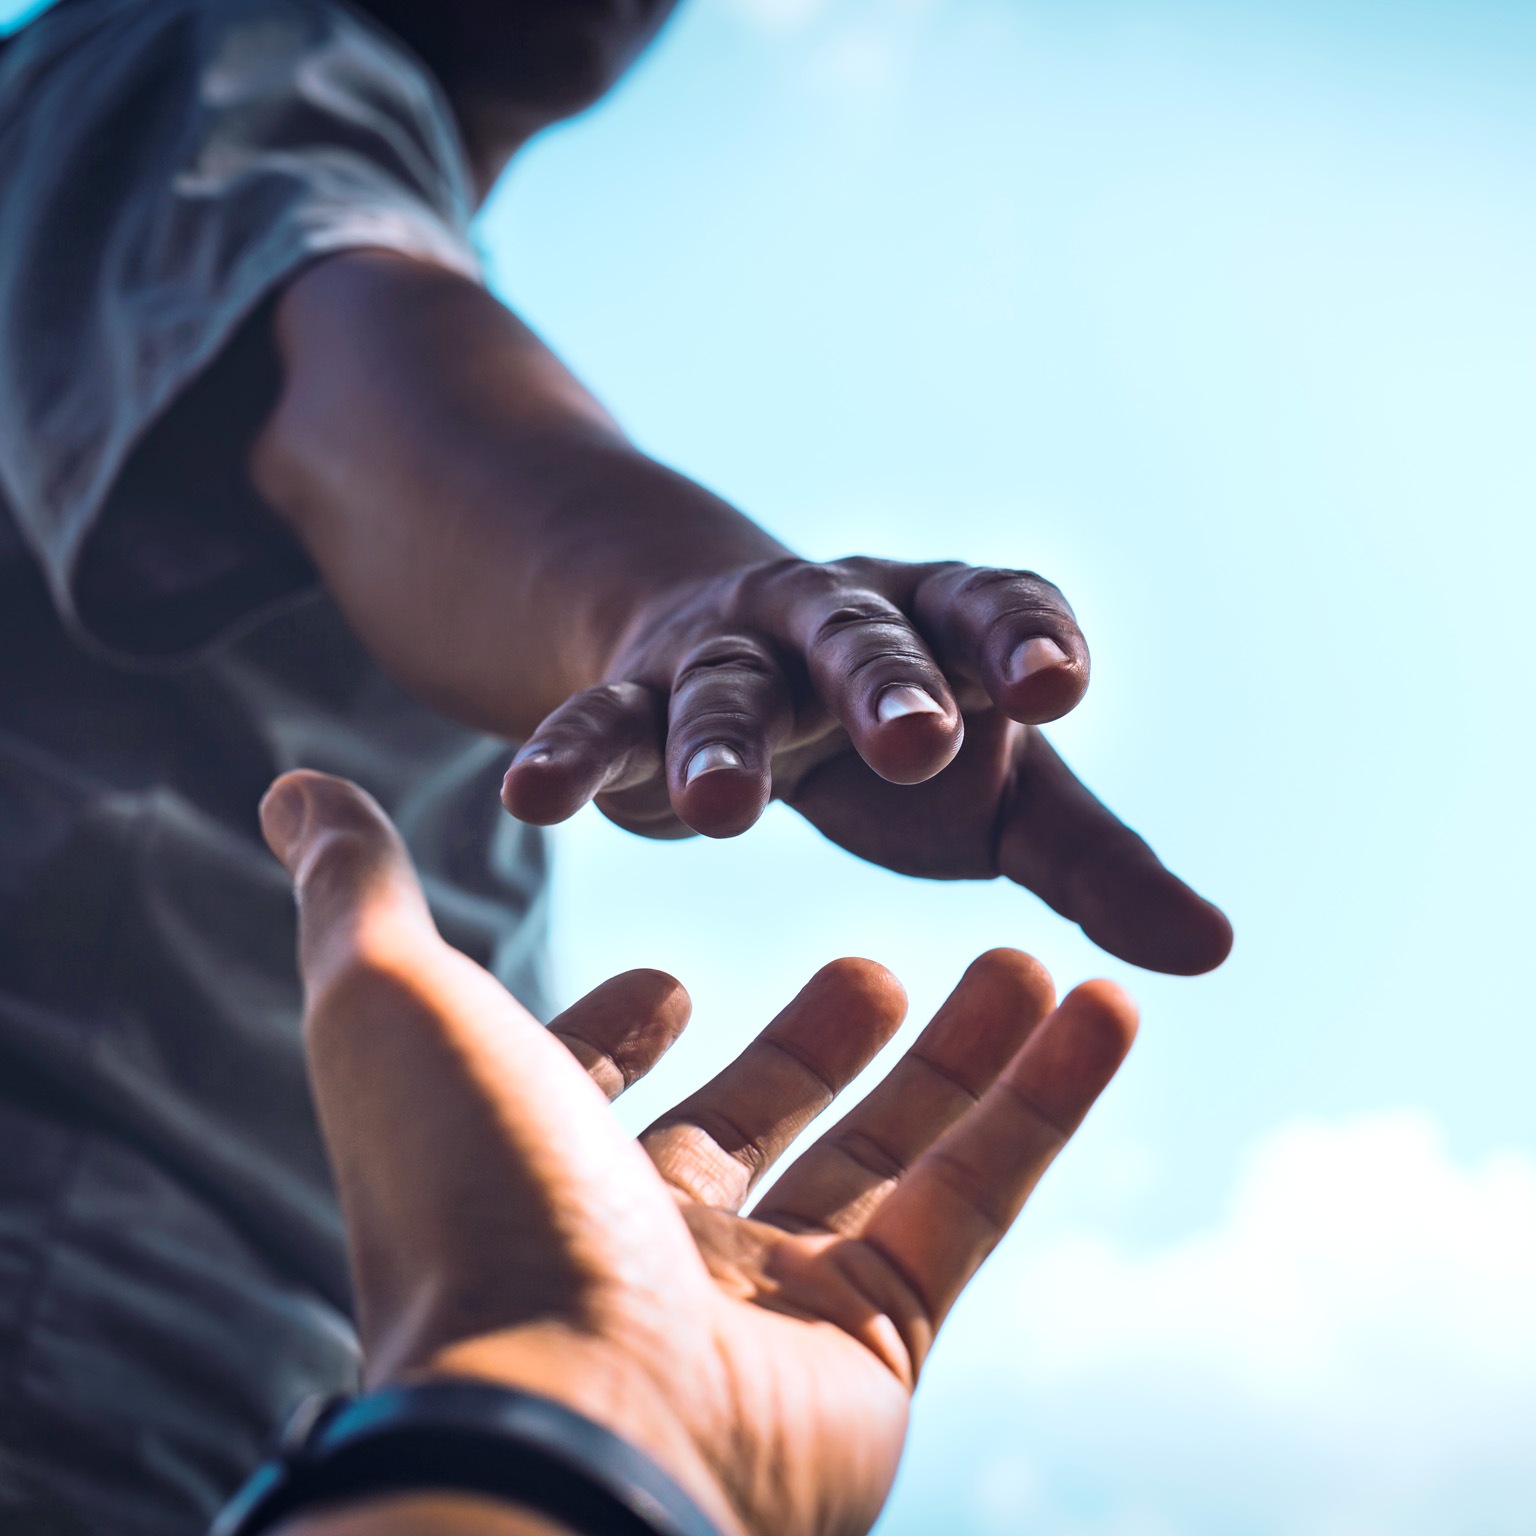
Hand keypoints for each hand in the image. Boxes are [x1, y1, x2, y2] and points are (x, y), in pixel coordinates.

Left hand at [260, 769, 1139, 1535]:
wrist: (567, 1422)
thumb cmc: (471, 1201)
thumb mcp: (396, 1003)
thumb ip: (357, 891)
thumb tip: (294, 785)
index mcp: (542, 1166)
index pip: (593, 1092)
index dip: (625, 1034)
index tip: (669, 978)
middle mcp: (650, 1243)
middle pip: (765, 1118)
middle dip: (824, 1039)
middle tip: (882, 965)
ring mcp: (768, 1301)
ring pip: (892, 1154)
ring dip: (966, 1057)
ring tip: (1030, 958)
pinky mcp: (876, 1345)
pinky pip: (976, 1204)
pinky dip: (1046, 1106)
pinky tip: (1100, 1009)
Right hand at [501, 556, 1230, 974]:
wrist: (737, 656)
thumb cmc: (902, 737)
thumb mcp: (1006, 796)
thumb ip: (1097, 865)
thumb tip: (1217, 953)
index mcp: (944, 630)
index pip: (993, 610)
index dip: (1024, 639)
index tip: (1058, 685)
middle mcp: (836, 624)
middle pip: (862, 640)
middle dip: (885, 685)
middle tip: (916, 740)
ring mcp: (729, 656)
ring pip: (722, 690)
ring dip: (719, 743)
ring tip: (719, 816)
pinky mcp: (636, 696)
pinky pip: (600, 722)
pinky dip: (568, 754)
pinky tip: (528, 796)